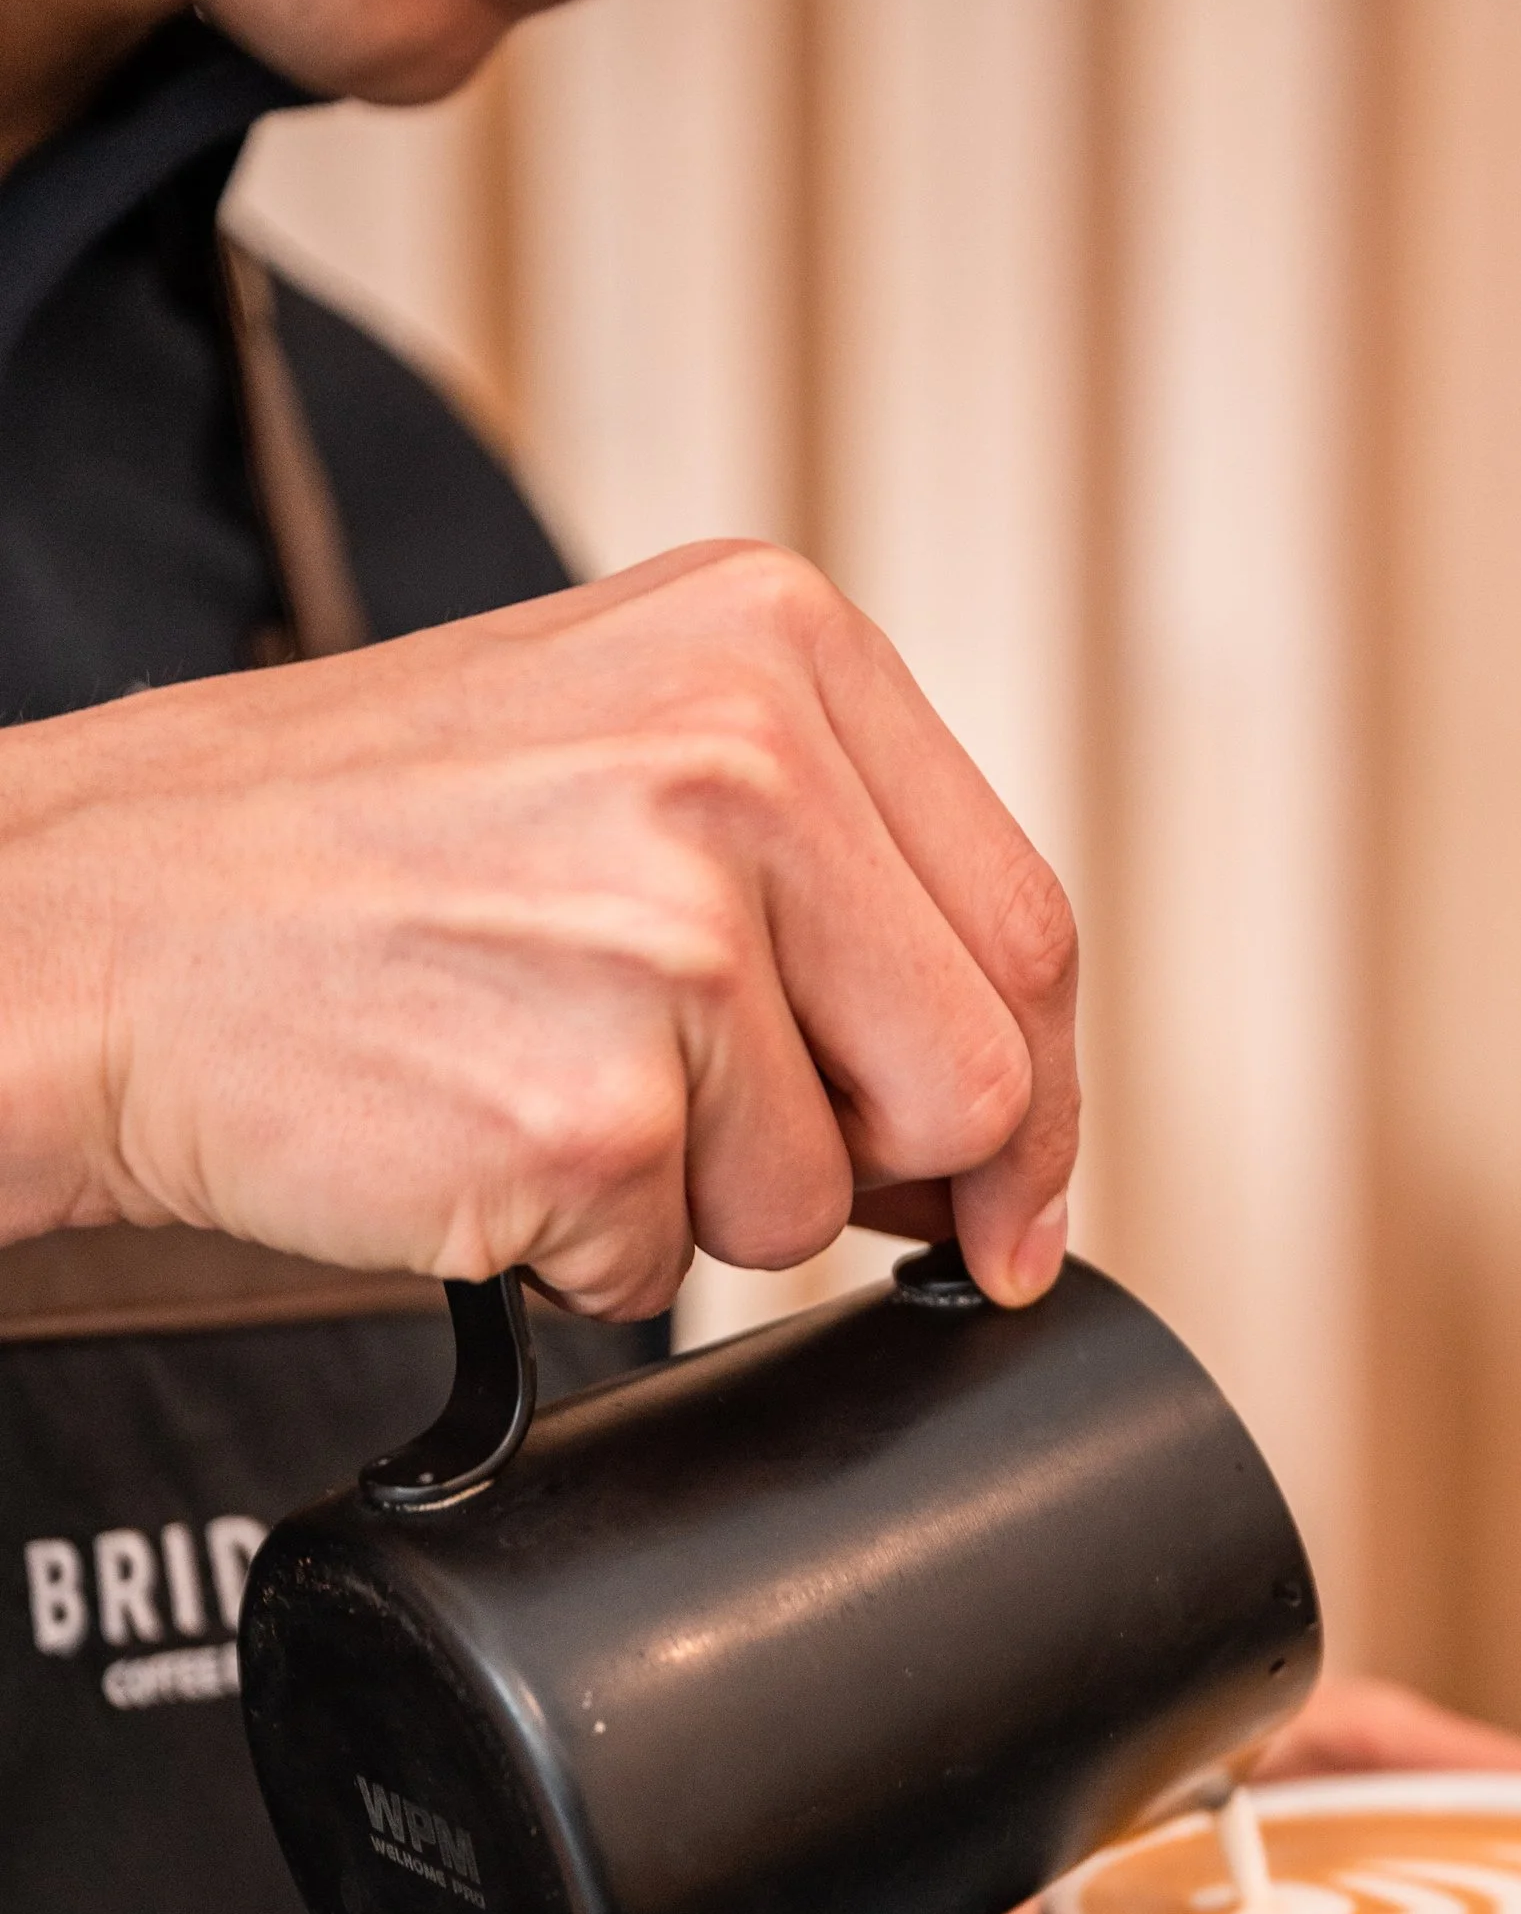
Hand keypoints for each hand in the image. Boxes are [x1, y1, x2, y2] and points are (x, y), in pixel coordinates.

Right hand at [0, 539, 1075, 1315]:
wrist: (82, 927)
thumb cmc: (329, 854)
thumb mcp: (613, 754)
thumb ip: (831, 886)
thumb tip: (995, 1126)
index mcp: (773, 645)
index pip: (1024, 926)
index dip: (1032, 1097)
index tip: (1009, 1187)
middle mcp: (740, 762)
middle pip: (973, 1077)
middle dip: (881, 1170)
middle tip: (730, 1147)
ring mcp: (667, 938)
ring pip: (815, 1197)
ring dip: (691, 1201)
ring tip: (533, 1079)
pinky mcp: (589, 1112)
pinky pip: (671, 1269)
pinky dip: (579, 1253)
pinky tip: (469, 1132)